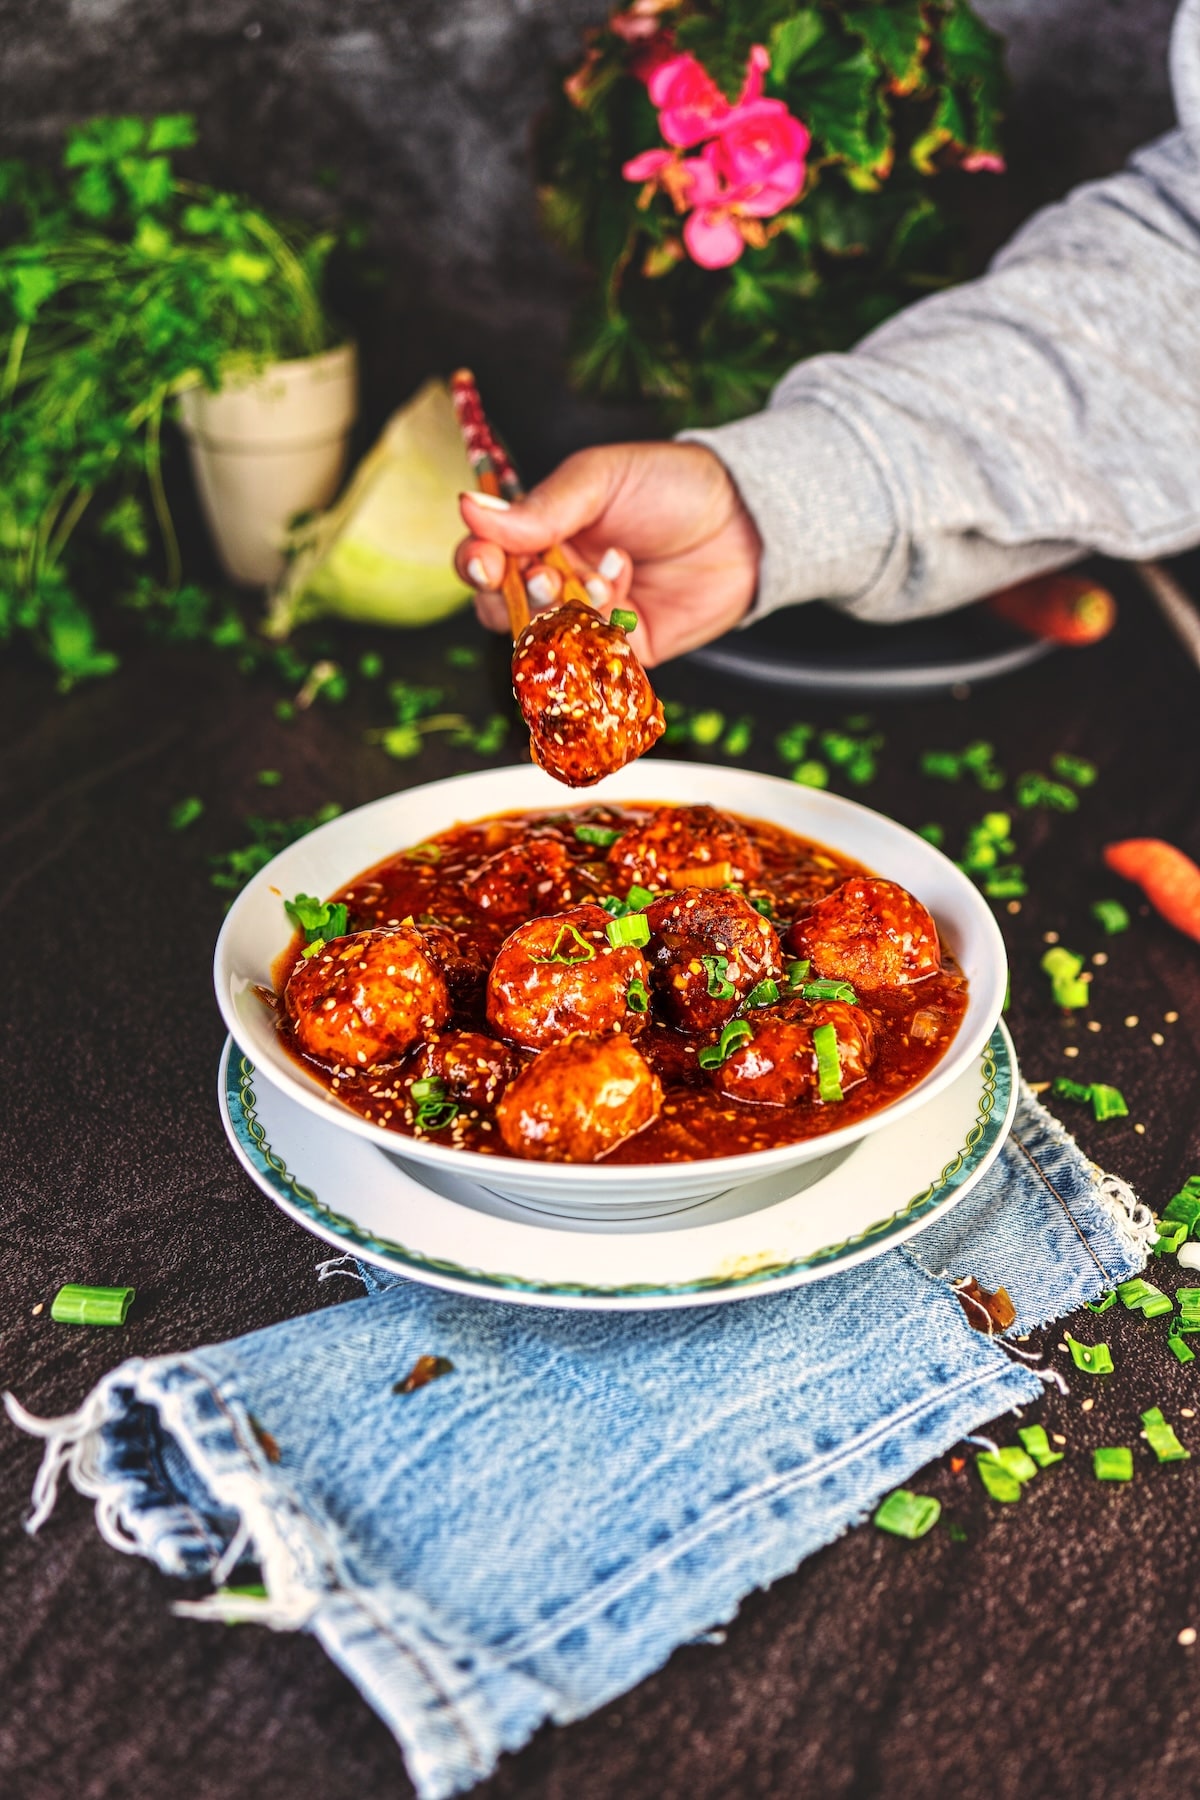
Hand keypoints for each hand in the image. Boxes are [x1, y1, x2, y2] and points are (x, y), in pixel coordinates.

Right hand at [455, 441, 760, 665]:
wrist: (746, 521)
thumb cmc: (674, 485)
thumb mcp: (602, 480)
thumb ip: (541, 506)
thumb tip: (471, 509)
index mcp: (542, 531)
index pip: (487, 557)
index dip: (478, 565)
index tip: (486, 565)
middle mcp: (559, 577)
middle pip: (505, 607)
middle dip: (524, 596)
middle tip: (554, 577)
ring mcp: (589, 617)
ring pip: (546, 640)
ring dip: (567, 614)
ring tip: (608, 579)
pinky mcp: (624, 650)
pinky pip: (591, 661)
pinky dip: (599, 636)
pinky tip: (625, 599)